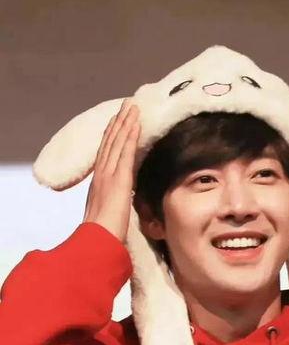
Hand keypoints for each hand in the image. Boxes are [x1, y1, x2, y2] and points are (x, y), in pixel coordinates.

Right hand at [83, 98, 140, 242]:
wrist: (98, 238)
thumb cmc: (103, 233)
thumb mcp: (108, 215)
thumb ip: (113, 206)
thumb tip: (120, 205)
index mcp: (98, 183)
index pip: (106, 154)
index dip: (111, 137)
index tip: (117, 123)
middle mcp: (102, 174)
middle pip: (110, 142)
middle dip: (118, 123)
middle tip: (126, 106)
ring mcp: (110, 174)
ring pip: (118, 142)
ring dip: (125, 123)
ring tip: (132, 106)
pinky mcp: (119, 177)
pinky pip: (125, 151)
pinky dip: (130, 135)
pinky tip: (135, 123)